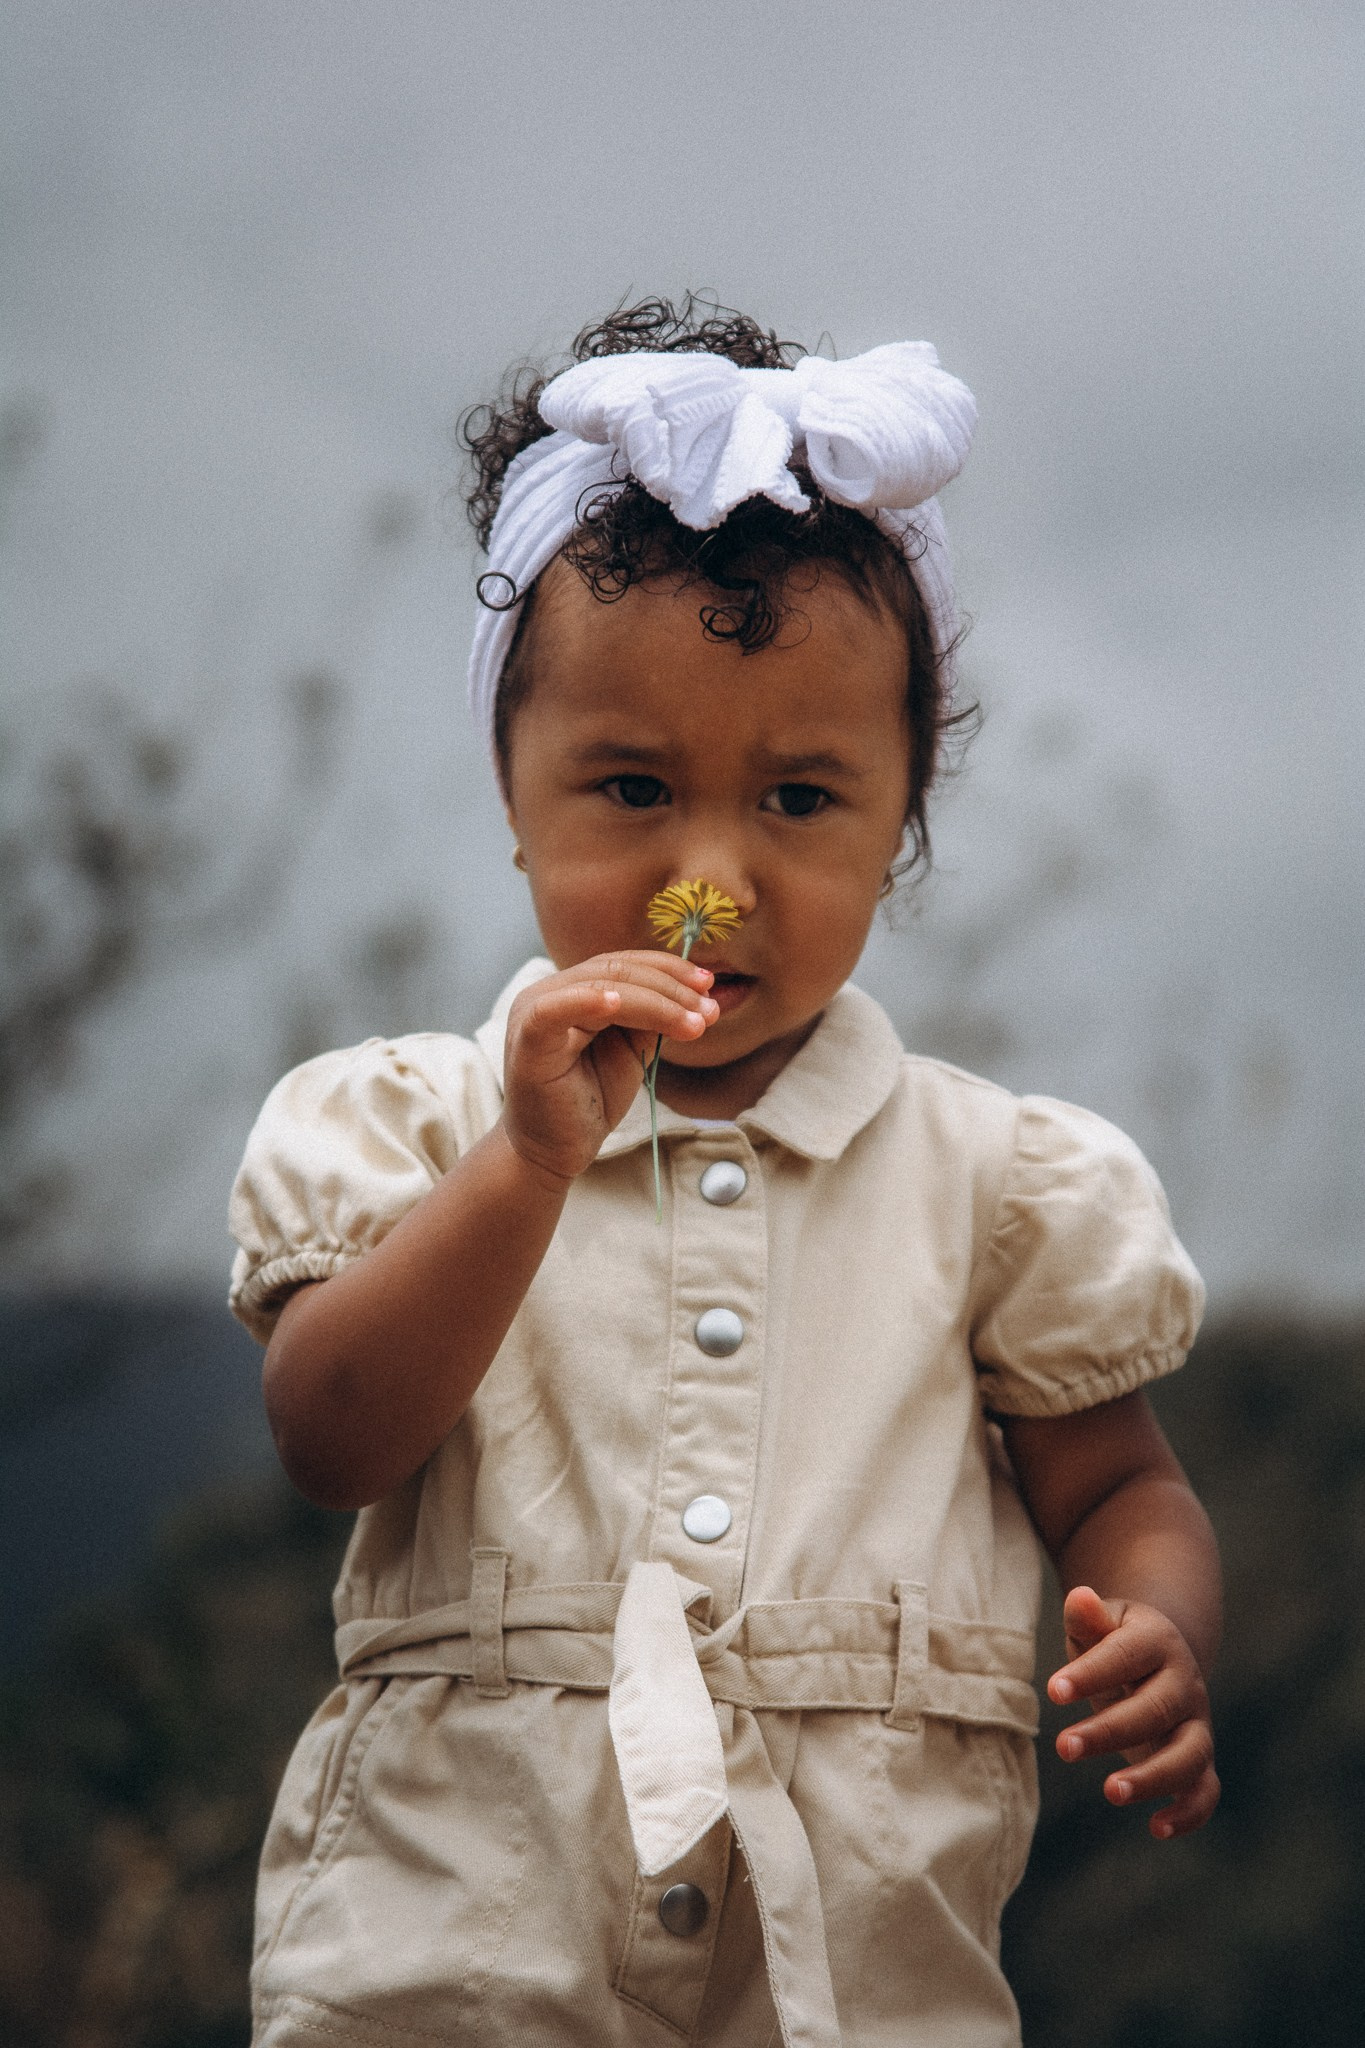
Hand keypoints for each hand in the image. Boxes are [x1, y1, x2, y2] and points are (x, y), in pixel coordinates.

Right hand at [501, 952, 718, 1184]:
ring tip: (693, 1022)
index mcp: (573, 988)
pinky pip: (553, 1011)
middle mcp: (549, 991)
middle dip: (670, 988)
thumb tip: (696, 996)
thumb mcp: (631, 1052)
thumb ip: (651, 1020)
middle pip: (616, 970)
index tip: (709, 985)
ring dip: (655, 1002)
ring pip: (600, 986)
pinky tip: (616, 1004)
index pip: (623, 964)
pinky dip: (586, 1002)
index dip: (668, 970)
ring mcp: (533, 1011)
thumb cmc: (589, 1100)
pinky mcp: (526, 1041)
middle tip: (708, 1009)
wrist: (553, 1151)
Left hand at [1048, 1584, 1218, 1838]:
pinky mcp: (1200, 1759)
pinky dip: (1190, 1812)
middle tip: (1063, 1747)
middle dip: (1110, 1730)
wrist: (1160, 1658)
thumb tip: (1079, 1597)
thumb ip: (1088, 1618)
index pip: (1125, 1656)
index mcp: (1157, 1641)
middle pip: (1155, 1709)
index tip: (1053, 1691)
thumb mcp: (1100, 1626)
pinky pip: (1206, 1790)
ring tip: (1110, 1792)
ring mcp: (1196, 1723)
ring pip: (1189, 1754)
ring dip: (1153, 1776)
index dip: (1092, 1673)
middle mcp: (1184, 1683)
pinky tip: (1156, 1828)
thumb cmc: (1113, 1643)